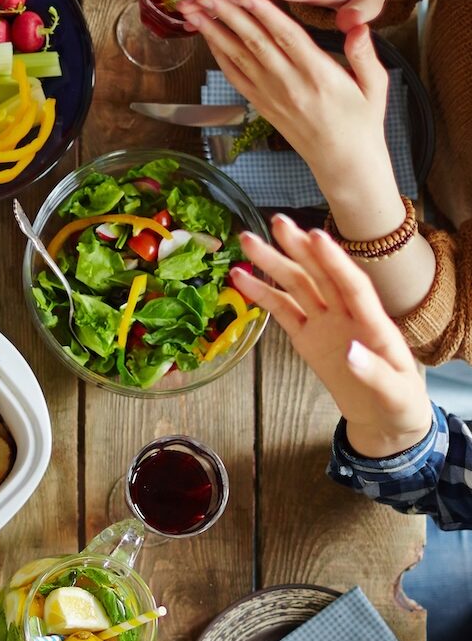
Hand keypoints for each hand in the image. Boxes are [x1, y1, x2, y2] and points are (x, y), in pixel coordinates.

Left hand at [176, 0, 388, 188]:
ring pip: (239, 58)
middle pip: (254, 43)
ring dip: (214, 32)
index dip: (265, 12)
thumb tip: (358, 24)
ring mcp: (272, 97)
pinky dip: (220, 56)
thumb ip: (364, 54)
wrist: (343, 164)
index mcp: (319, 75)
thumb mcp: (376, 86)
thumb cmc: (362, 122)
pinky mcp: (263, 106)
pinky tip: (207, 38)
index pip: (288, 37)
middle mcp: (290, 85)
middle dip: (228, 15)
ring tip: (193, 10)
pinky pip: (237, 78)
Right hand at [232, 215, 432, 457]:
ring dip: (273, 264)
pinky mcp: (307, 338)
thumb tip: (351, 352)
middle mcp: (348, 315)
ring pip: (298, 287)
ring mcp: (325, 324)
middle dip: (298, 249)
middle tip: (276, 224)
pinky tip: (242, 279)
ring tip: (247, 242)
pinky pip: (283, 313)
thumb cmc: (397, 401)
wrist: (384, 416)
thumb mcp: (395, 393)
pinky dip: (263, 295)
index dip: (335, 261)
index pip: (353, 285)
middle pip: (321, 276)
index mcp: (374, 324)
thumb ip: (375, 373)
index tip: (317, 237)